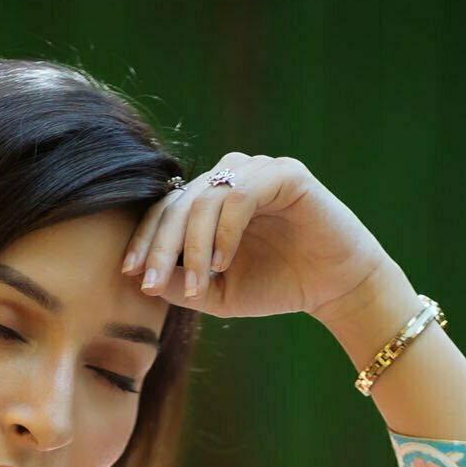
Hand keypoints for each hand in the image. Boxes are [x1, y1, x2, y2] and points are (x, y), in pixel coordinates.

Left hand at [120, 151, 387, 321]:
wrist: (335, 287)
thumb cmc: (277, 286)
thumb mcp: (218, 294)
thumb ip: (182, 284)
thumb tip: (142, 281)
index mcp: (211, 202)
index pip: (166, 211)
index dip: (145, 240)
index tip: (130, 274)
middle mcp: (230, 179)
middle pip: (179, 202)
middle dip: (161, 246)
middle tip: (151, 283)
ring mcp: (257, 172)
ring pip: (205, 197)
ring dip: (194, 244)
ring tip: (198, 282)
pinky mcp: (285, 174)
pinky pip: (240, 195)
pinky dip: (224, 231)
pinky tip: (222, 262)